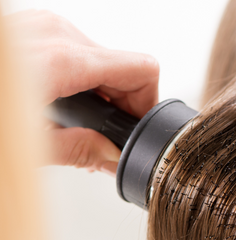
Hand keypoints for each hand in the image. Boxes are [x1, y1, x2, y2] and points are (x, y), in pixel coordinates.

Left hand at [6, 10, 159, 175]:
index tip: (133, 125)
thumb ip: (79, 151)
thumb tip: (111, 157)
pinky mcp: (33, 27)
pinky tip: (62, 99)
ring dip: (100, 90)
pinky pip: (77, 50)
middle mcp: (57, 33)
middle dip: (121, 102)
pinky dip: (81, 77)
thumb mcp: (29, 146)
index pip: (141, 69)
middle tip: (102, 133)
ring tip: (77, 118)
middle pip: (123, 65)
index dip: (146, 102)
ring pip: (101, 57)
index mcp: (63, 60)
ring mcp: (44, 25)